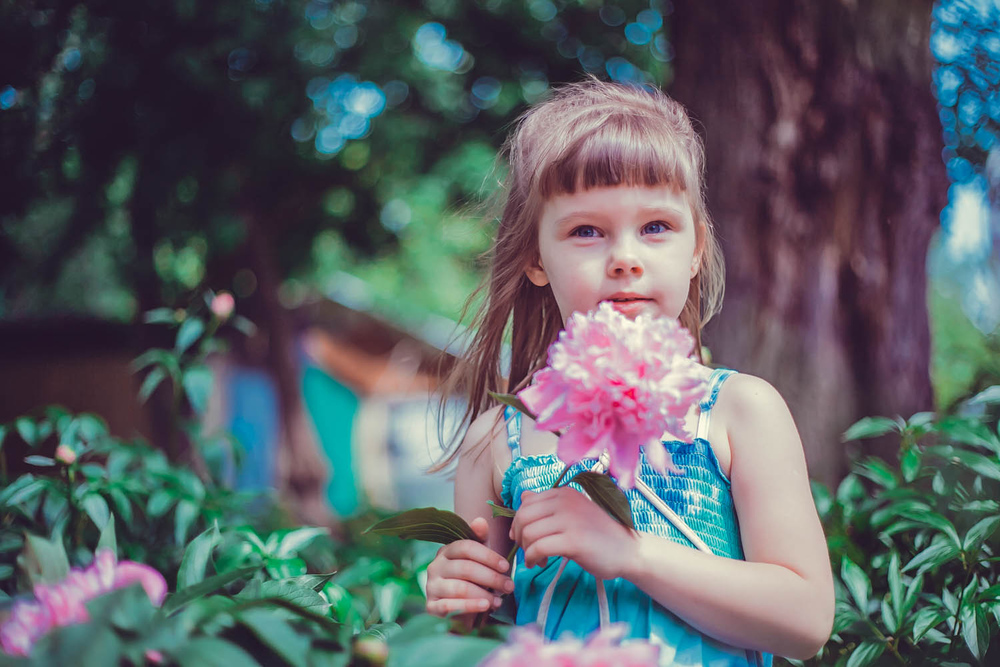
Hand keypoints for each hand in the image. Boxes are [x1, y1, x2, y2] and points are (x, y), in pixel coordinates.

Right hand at [425, 517, 513, 615]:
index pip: (466, 547)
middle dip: (492, 578)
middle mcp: (435, 566)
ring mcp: (431, 587)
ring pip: (460, 588)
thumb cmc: (471, 580)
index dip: (488, 556)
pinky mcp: (431, 607)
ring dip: (484, 594)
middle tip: (509, 586)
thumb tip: (480, 521)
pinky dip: (470, 606)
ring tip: (499, 600)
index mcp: (446, 551)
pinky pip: (450, 606)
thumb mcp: (477, 559)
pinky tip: (485, 607)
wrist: (458, 610)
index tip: (506, 566)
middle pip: (466, 568)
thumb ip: (480, 540)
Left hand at [510, 487, 636, 579]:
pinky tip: (540, 564)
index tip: (524, 537)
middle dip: (519, 536)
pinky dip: (532, 558)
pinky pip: (539, 548)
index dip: (519, 522)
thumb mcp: (573, 513)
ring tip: (537, 559)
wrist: (628, 551)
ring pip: (529, 533)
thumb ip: (548, 505)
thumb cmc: (599, 534)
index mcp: (564, 493)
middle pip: (523, 517)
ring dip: (527, 550)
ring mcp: (570, 520)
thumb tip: (523, 496)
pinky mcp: (573, 541)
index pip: (526, 503)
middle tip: (528, 550)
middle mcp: (565, 501)